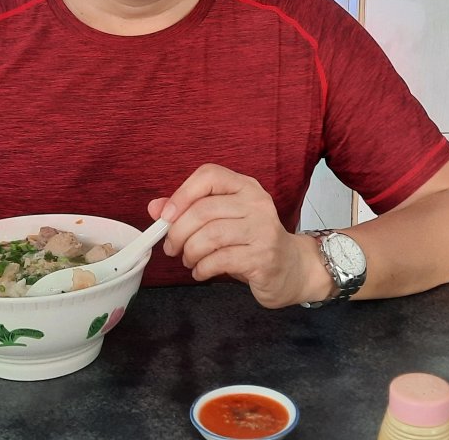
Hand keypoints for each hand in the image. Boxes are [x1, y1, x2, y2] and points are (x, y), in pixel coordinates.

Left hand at [148, 164, 326, 308]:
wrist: (292, 269)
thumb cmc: (250, 242)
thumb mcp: (221, 221)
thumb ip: (188, 211)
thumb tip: (155, 208)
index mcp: (245, 187)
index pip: (209, 176)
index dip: (181, 194)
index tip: (166, 217)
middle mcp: (257, 203)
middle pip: (204, 210)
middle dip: (178, 232)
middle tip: (172, 247)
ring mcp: (263, 230)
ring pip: (211, 236)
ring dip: (190, 252)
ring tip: (188, 260)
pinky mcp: (264, 257)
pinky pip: (221, 260)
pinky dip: (202, 268)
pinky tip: (200, 271)